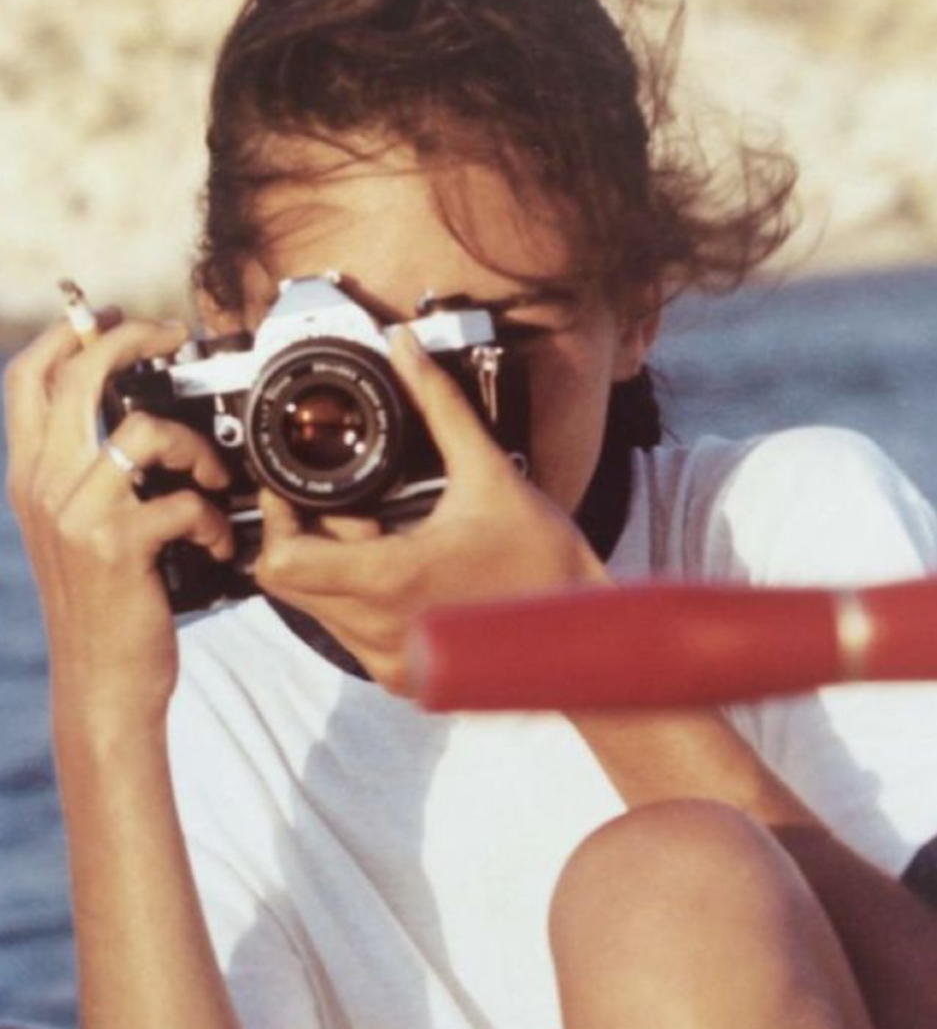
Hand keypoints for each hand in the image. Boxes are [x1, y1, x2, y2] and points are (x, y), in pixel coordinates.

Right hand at [5, 315, 233, 730]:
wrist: (102, 682)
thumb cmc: (105, 604)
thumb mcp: (77, 531)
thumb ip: (90, 476)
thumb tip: (138, 421)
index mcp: (32, 476)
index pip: (26, 378)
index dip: (68, 332)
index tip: (114, 316)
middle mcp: (43, 486)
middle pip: (78, 376)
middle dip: (133, 339)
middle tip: (175, 338)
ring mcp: (76, 515)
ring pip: (144, 431)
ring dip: (197, 448)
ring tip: (218, 480)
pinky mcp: (118, 547)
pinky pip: (182, 501)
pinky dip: (214, 518)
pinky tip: (217, 542)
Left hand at [255, 326, 608, 692]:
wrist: (585, 633)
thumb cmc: (546, 561)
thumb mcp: (488, 471)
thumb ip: (439, 403)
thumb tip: (406, 350)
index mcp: (390, 581)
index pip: (282, 562)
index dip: (277, 518)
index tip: (294, 488)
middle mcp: (380, 631)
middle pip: (292, 583)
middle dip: (311, 538)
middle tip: (354, 506)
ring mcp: (391, 662)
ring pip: (319, 610)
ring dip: (336, 568)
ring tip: (386, 536)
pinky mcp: (404, 677)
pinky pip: (351, 634)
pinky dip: (360, 599)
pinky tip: (404, 571)